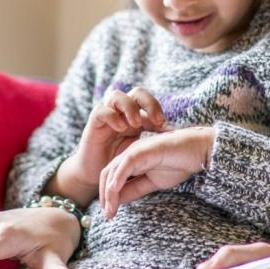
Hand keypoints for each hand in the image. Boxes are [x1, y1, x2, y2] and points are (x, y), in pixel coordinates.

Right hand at [50, 88, 168, 203]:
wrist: (98, 175)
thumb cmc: (121, 162)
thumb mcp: (141, 150)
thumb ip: (154, 140)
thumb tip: (176, 133)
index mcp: (136, 115)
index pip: (149, 102)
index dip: (159, 111)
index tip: (168, 129)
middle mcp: (122, 112)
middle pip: (136, 93)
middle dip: (148, 103)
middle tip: (157, 120)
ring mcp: (107, 115)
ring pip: (116, 96)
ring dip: (129, 107)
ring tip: (137, 123)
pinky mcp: (93, 123)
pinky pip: (100, 110)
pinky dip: (111, 116)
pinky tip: (121, 128)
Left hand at [99, 126, 214, 218]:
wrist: (198, 150)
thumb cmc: (179, 163)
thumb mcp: (152, 183)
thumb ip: (136, 189)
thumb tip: (118, 202)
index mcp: (131, 160)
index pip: (111, 177)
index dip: (107, 196)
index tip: (110, 214)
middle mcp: (130, 153)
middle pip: (107, 174)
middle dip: (104, 196)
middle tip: (108, 215)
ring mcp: (135, 150)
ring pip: (113, 171)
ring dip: (109, 193)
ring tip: (110, 210)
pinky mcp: (142, 150)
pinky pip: (125, 165)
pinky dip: (117, 178)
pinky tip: (114, 192)